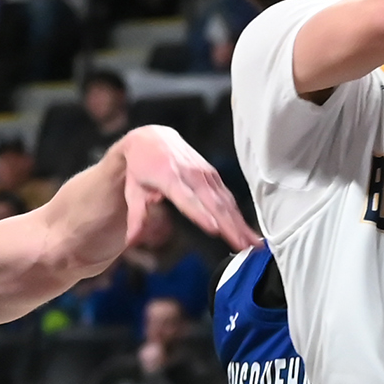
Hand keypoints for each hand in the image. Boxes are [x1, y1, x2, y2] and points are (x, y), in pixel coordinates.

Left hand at [113, 124, 256, 249]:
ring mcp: (205, 174)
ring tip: (253, 243)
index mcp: (169, 178)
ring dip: (241, 223)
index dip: (201, 215)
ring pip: (226, 202)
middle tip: (244, 246)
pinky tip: (248, 230)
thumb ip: (136, 217)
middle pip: (214, 204)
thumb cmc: (141, 167)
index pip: (187, 199)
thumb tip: (130, 242)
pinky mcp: (213, 175)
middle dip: (230, 226)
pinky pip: (228, 197)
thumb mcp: (133, 190)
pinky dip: (239, 214)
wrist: (152, 138)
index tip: (214, 230)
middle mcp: (191, 174)